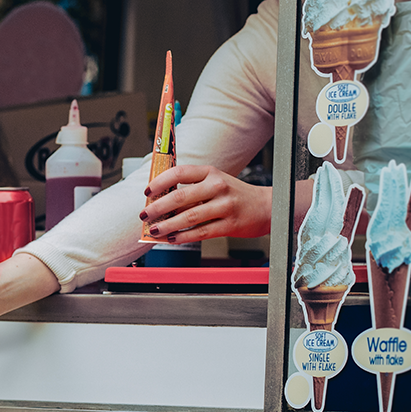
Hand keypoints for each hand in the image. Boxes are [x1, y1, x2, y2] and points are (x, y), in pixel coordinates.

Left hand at [140, 164, 271, 242]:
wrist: (266, 207)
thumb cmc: (234, 194)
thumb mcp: (214, 183)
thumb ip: (191, 189)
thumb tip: (161, 201)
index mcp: (210, 173)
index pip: (180, 173)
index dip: (160, 182)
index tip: (147, 192)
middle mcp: (217, 187)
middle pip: (180, 197)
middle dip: (157, 208)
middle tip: (144, 215)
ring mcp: (224, 206)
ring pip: (189, 217)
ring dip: (167, 225)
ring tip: (154, 230)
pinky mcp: (229, 224)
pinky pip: (201, 232)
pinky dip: (183, 237)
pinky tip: (172, 239)